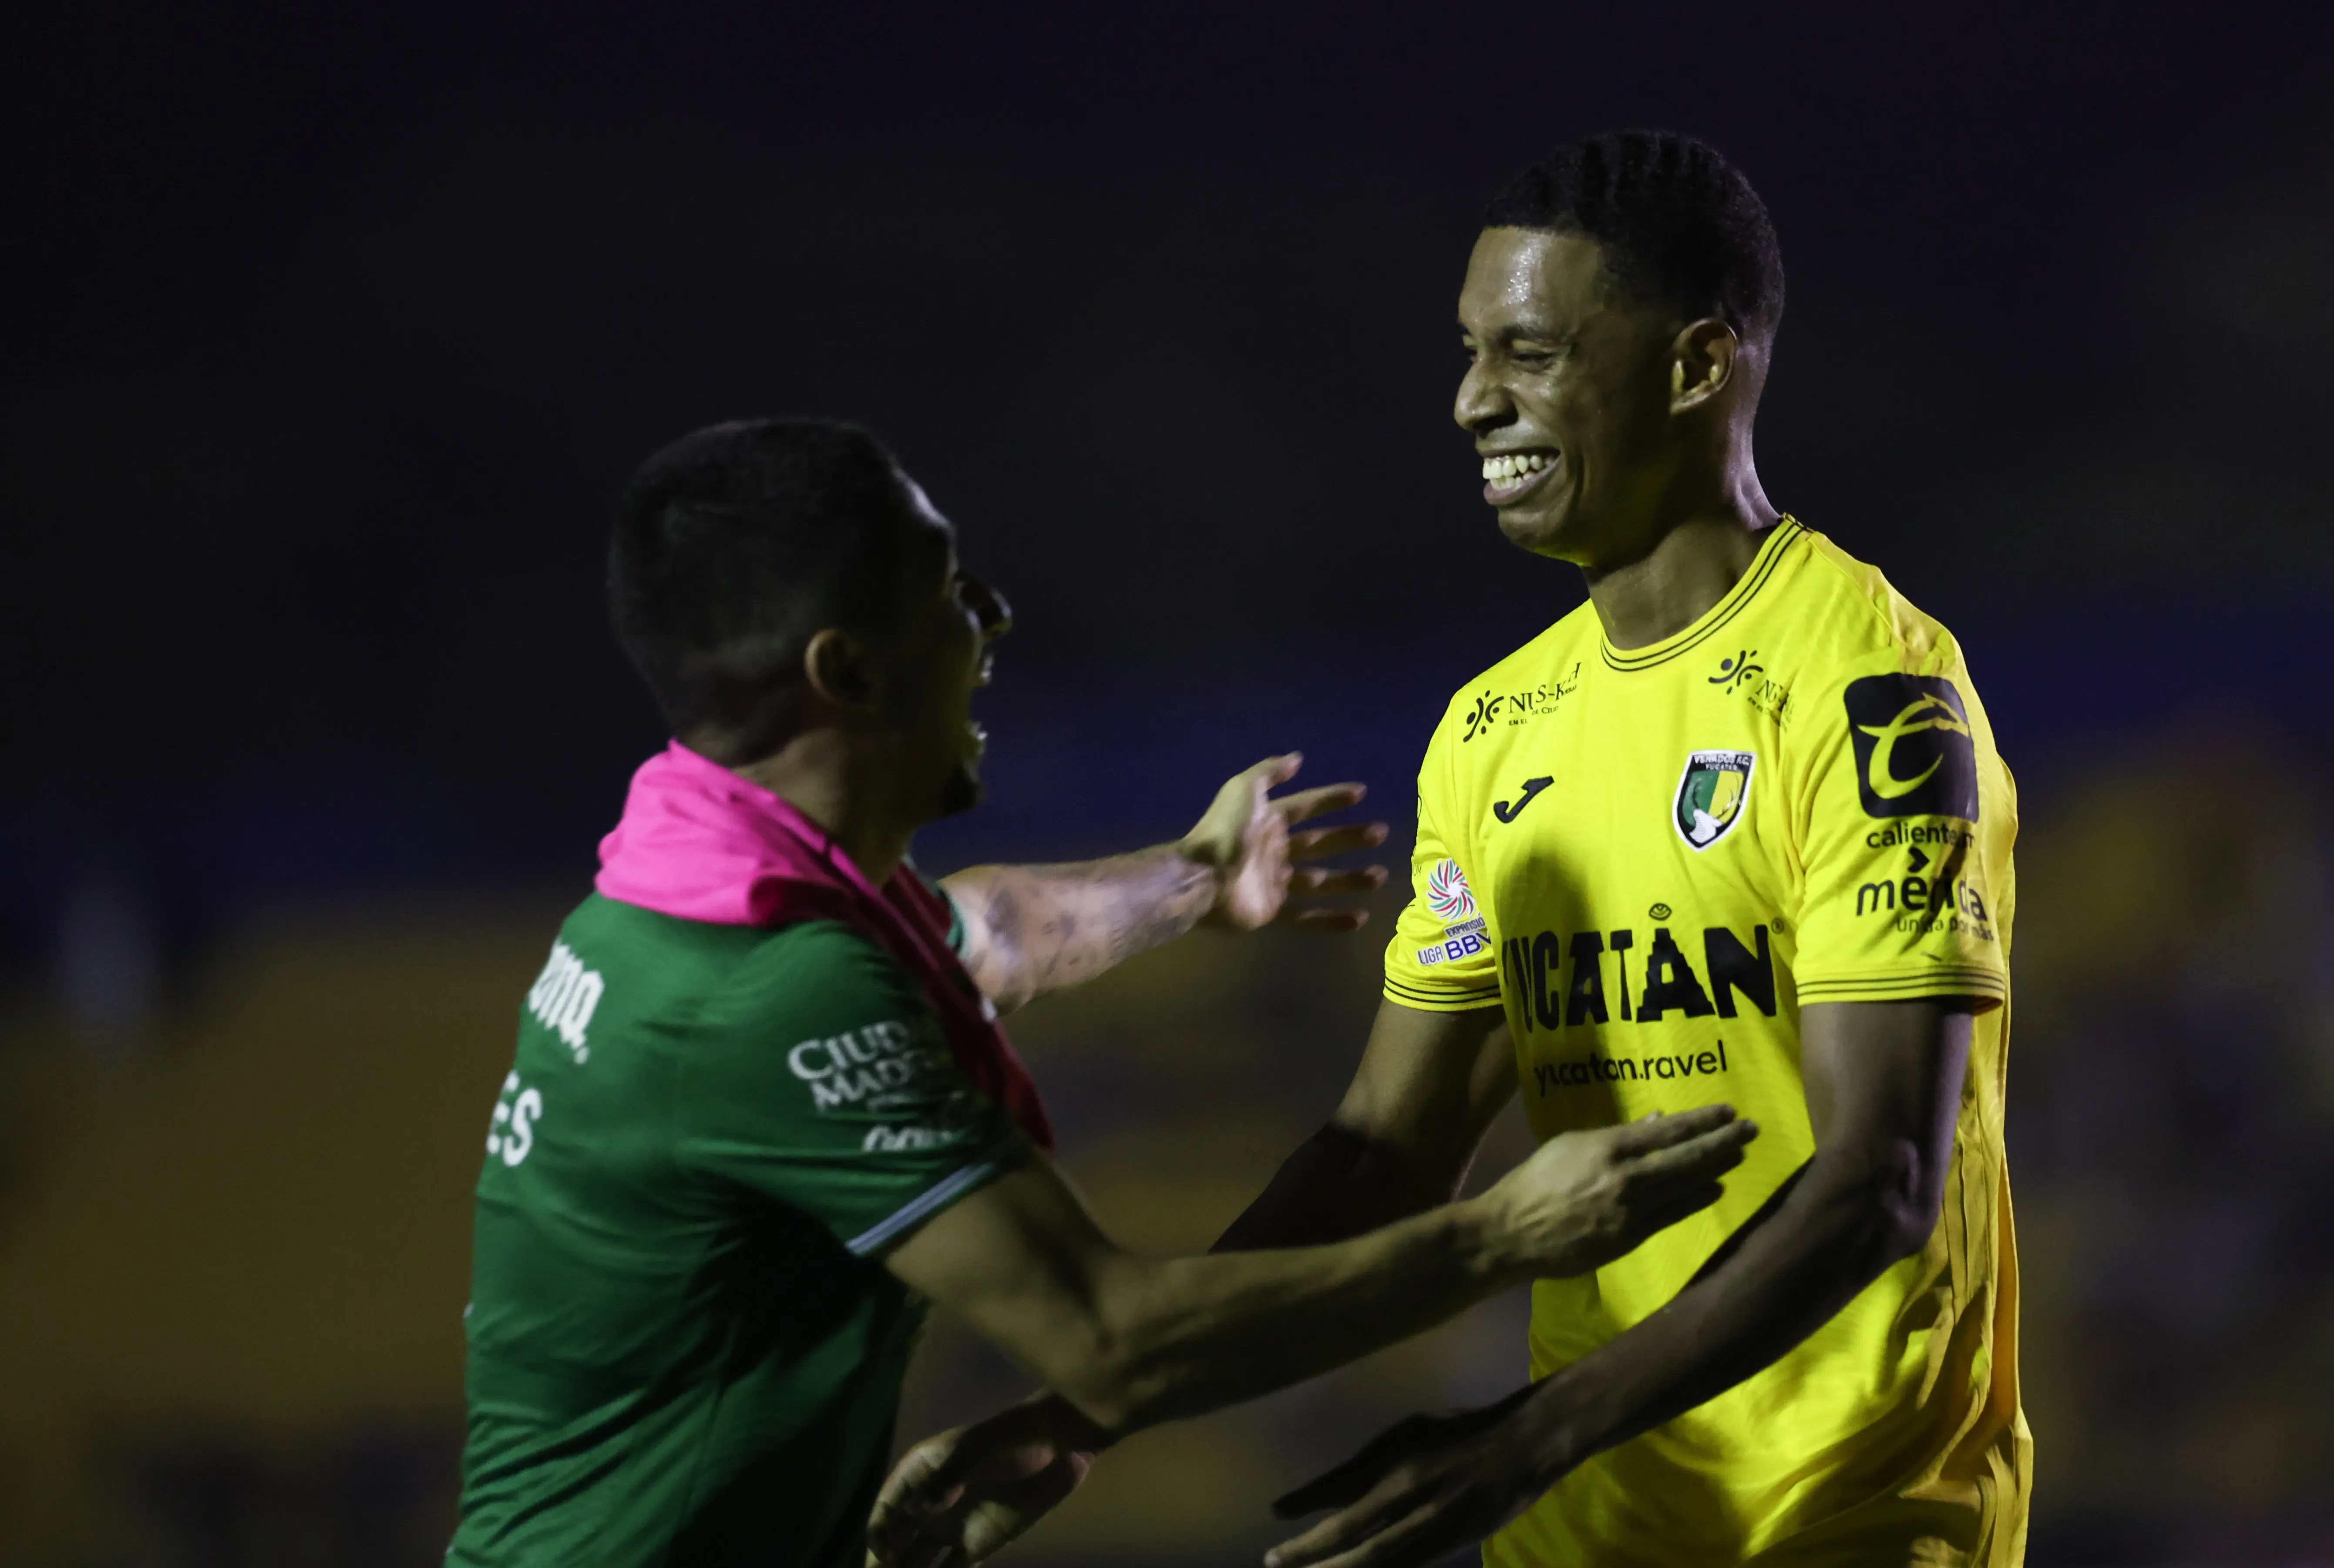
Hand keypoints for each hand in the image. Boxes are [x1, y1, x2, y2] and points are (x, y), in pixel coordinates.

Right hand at [866, 1401, 1098, 1567]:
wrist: (1058, 1447)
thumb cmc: (1013, 1439)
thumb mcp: (979, 1449)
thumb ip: (949, 1476)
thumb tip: (920, 1508)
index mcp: (921, 1473)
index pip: (889, 1506)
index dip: (880, 1531)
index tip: (883, 1555)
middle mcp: (930, 1503)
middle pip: (897, 1539)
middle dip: (883, 1564)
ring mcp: (951, 1525)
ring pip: (919, 1559)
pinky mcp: (976, 1544)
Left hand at [1180, 753, 1388, 932]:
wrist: (1201, 877)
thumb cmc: (1224, 831)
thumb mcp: (1243, 789)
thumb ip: (1269, 773)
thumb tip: (1297, 757)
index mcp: (1267, 821)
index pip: (1305, 806)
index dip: (1331, 798)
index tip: (1360, 792)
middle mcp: (1273, 850)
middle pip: (1319, 842)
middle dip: (1349, 838)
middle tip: (1379, 833)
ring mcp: (1273, 882)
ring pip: (1320, 881)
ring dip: (1349, 879)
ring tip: (1379, 876)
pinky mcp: (1271, 911)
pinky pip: (1306, 917)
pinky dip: (1332, 920)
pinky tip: (1359, 919)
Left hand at [1264, 1389, 1552, 1567]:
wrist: (1519, 1447)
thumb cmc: (1454, 1433)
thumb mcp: (1402, 1436)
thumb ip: (1359, 1469)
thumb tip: (1312, 1492)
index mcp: (1394, 1467)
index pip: (1339, 1499)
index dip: (1304, 1518)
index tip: (1274, 1529)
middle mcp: (1408, 1500)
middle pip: (1351, 1540)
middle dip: (1311, 1557)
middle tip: (1275, 1564)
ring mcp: (1430, 1526)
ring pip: (1375, 1563)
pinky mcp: (1448, 1545)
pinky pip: (1403, 1567)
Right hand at [1481, 1106, 1756, 1277]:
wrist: (1514, 1233)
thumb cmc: (1536, 1181)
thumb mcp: (1571, 1144)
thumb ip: (1618, 1136)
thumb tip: (1657, 1121)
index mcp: (1608, 1148)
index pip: (1668, 1131)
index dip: (1702, 1121)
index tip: (1729, 1113)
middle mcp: (1627, 1177)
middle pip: (1686, 1157)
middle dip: (1723, 1142)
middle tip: (1752, 1130)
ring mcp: (1632, 1209)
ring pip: (1686, 1185)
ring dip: (1717, 1168)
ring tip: (1740, 1155)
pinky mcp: (1631, 1237)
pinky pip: (1673, 1214)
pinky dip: (1697, 1199)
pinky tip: (1714, 1189)